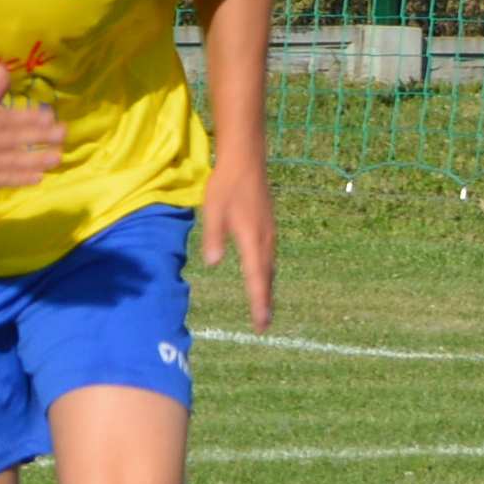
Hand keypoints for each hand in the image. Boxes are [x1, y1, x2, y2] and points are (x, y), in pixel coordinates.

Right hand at [0, 63, 63, 188]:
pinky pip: (6, 180)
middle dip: (41, 137)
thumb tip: (4, 66)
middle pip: (17, 139)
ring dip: (37, 160)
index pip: (11, 118)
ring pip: (15, 162)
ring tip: (57, 157)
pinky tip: (39, 177)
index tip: (50, 116)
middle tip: (63, 133)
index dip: (31, 117)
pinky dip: (21, 180)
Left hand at [203, 155, 275, 328]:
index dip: (258, 302)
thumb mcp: (213, 211)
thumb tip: (214, 263)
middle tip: (264, 325)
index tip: (260, 324)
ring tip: (264, 307)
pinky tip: (262, 275)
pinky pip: (269, 256)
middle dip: (265, 301)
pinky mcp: (268, 225)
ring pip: (270, 267)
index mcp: (252, 239)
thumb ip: (213, 237)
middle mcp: (265, 239)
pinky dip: (267, 272)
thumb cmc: (226, 184)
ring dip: (267, 288)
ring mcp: (269, 231)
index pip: (256, 277)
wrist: (246, 159)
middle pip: (267, 276)